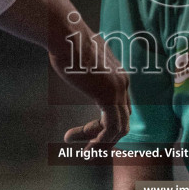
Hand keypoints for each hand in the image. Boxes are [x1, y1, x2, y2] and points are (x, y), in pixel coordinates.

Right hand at [55, 33, 129, 148]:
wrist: (65, 35)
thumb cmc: (67, 42)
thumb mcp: (82, 55)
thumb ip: (87, 64)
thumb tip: (75, 55)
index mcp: (119, 75)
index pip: (119, 109)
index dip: (101, 125)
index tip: (82, 133)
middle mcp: (123, 83)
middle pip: (121, 120)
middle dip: (103, 137)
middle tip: (85, 149)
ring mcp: (118, 90)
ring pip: (119, 128)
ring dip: (102, 144)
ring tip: (86, 154)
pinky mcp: (108, 96)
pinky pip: (111, 128)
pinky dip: (101, 141)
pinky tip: (88, 149)